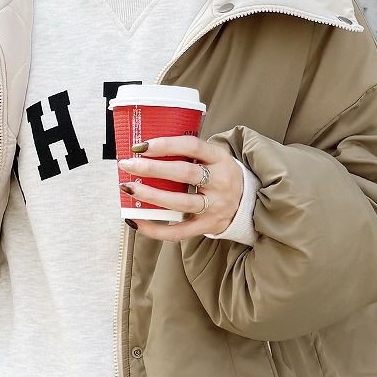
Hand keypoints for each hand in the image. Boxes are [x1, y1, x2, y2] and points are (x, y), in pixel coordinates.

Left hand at [118, 135, 243, 241]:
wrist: (248, 203)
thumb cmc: (221, 176)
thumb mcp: (214, 158)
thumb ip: (190, 153)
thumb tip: (147, 150)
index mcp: (220, 159)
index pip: (192, 146)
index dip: (165, 144)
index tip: (141, 146)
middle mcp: (220, 182)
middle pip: (184, 173)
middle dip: (152, 169)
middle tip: (128, 165)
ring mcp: (215, 206)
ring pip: (180, 202)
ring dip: (151, 196)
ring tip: (129, 189)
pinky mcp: (208, 226)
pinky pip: (179, 231)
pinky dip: (155, 229)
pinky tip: (137, 221)